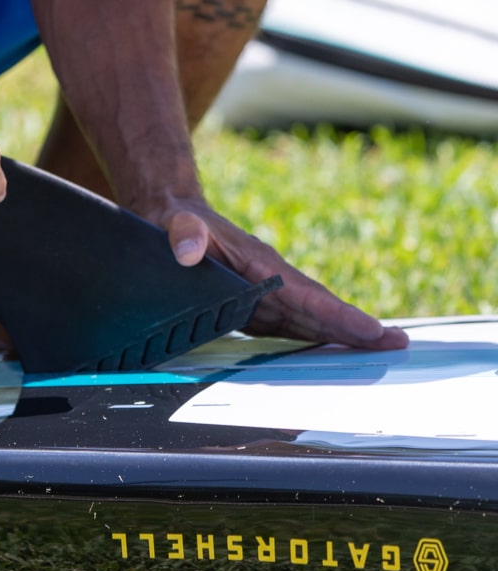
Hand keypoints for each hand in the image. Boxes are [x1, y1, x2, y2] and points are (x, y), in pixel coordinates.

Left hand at [157, 196, 408, 348]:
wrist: (174, 214)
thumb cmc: (178, 220)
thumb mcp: (176, 224)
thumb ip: (184, 235)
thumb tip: (188, 251)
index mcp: (259, 263)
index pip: (305, 293)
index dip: (336, 314)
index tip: (370, 328)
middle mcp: (269, 280)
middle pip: (318, 309)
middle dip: (356, 329)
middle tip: (396, 345)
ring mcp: (264, 294)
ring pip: (307, 319)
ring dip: (340, 338)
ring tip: (379, 353)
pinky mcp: (253, 305)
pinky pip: (288, 325)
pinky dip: (311, 340)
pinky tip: (330, 356)